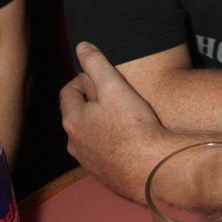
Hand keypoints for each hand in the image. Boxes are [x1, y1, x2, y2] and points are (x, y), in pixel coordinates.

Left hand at [60, 42, 171, 201]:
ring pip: (91, 134)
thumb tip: (82, 46)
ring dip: (102, 122)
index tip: (101, 75)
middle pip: (79, 113)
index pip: (68, 92)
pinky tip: (131, 137)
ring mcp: (89, 162)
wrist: (152, 169)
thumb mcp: (114, 86)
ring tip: (125, 114)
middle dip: (93, 100)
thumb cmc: (133, 126)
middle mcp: (75, 144)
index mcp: (72, 121)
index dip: (83, 79)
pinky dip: (112, 141)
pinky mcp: (106, 175)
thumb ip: (96, 64)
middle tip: (115, 92)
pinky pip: (104, 151)